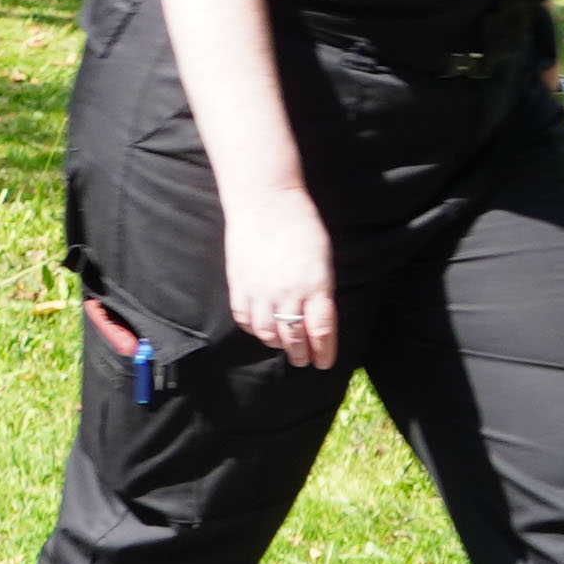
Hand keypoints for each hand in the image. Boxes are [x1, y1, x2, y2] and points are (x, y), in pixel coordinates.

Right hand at [220, 181, 341, 371]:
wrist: (264, 202)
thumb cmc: (301, 224)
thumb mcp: (323, 259)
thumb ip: (321, 291)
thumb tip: (317, 316)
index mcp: (315, 286)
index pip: (321, 332)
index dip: (324, 352)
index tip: (324, 362)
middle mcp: (288, 294)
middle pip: (295, 338)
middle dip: (301, 354)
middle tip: (304, 360)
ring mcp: (261, 291)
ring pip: (268, 333)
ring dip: (278, 344)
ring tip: (283, 345)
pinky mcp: (239, 286)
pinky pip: (245, 319)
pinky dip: (254, 328)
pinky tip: (260, 327)